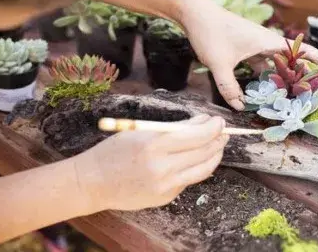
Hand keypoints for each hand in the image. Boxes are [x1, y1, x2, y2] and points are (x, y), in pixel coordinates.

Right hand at [73, 115, 227, 212]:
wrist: (94, 182)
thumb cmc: (113, 151)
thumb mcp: (140, 132)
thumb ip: (172, 128)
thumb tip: (200, 122)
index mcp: (154, 145)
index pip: (197, 136)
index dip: (212, 127)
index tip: (217, 120)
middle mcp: (163, 167)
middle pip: (204, 152)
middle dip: (218, 139)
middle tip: (222, 131)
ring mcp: (166, 186)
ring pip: (203, 170)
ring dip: (214, 155)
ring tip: (218, 145)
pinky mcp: (166, 197)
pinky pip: (189, 180)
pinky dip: (197, 167)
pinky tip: (198, 159)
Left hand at [181, 5, 317, 109]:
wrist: (195, 13)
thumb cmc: (210, 33)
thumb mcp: (219, 64)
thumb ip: (229, 88)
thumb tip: (239, 107)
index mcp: (269, 42)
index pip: (306, 52)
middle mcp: (267, 43)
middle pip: (295, 63)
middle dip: (307, 81)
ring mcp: (256, 45)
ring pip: (278, 66)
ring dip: (286, 81)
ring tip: (294, 100)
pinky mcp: (246, 48)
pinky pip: (262, 65)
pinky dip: (266, 78)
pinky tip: (264, 91)